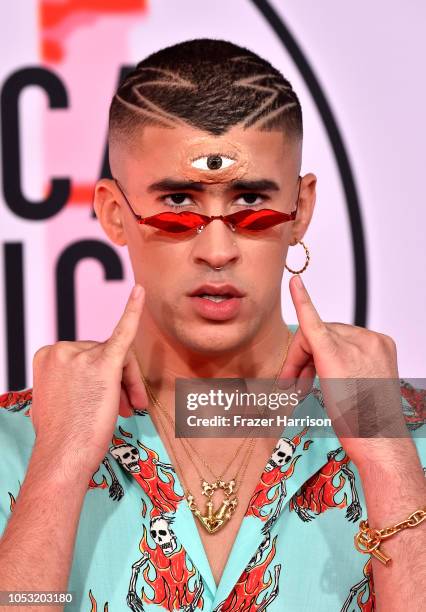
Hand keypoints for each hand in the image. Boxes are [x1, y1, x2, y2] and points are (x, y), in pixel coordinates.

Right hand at [30, 285, 147, 480]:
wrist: (62, 457)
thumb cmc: (62, 437)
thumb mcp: (57, 400)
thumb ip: (69, 381)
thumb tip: (84, 383)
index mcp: (49, 355)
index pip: (89, 356)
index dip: (106, 379)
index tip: (109, 401)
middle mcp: (62, 349)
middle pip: (107, 355)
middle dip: (121, 382)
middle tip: (130, 408)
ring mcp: (81, 355)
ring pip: (120, 358)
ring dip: (128, 383)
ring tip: (130, 407)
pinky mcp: (103, 364)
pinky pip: (122, 332)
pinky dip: (132, 310)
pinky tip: (139, 291)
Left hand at [279, 275, 411, 470]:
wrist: (379, 443)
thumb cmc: (369, 424)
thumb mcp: (360, 386)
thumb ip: (342, 364)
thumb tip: (316, 359)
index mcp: (378, 344)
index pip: (337, 336)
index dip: (315, 354)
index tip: (306, 362)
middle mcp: (368, 338)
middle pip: (322, 333)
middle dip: (301, 358)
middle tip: (290, 385)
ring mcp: (354, 343)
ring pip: (311, 336)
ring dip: (297, 360)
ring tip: (292, 387)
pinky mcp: (333, 353)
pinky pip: (312, 321)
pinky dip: (302, 301)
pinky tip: (294, 285)